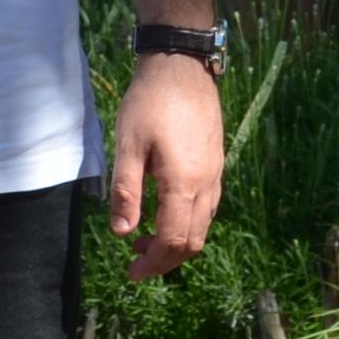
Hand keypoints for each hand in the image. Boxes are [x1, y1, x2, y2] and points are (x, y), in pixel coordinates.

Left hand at [109, 51, 225, 281]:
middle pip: (193, 241)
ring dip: (177, 242)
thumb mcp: (128, 145)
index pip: (174, 240)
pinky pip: (207, 207)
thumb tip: (122, 233)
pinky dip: (187, 223)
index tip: (131, 273)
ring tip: (145, 240)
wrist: (181, 65)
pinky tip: (164, 213)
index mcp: (184, 183)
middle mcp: (207, 184)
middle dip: (166, 260)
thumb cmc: (150, 102)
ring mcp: (215, 174)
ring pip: (203, 226)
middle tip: (135, 264)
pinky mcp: (215, 163)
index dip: (153, 263)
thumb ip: (126, 192)